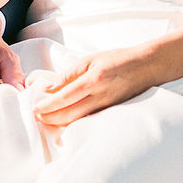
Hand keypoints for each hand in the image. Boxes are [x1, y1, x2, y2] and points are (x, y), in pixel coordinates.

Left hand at [28, 47, 158, 129]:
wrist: (147, 67)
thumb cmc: (118, 59)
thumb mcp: (91, 60)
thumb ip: (69, 74)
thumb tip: (50, 87)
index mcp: (93, 80)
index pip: (64, 98)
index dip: (47, 106)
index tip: (35, 109)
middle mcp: (100, 97)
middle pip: (69, 114)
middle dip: (50, 118)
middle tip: (37, 116)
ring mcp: (106, 107)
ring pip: (78, 121)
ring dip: (60, 123)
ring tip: (47, 120)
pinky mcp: (111, 112)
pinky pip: (88, 120)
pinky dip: (74, 123)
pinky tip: (65, 122)